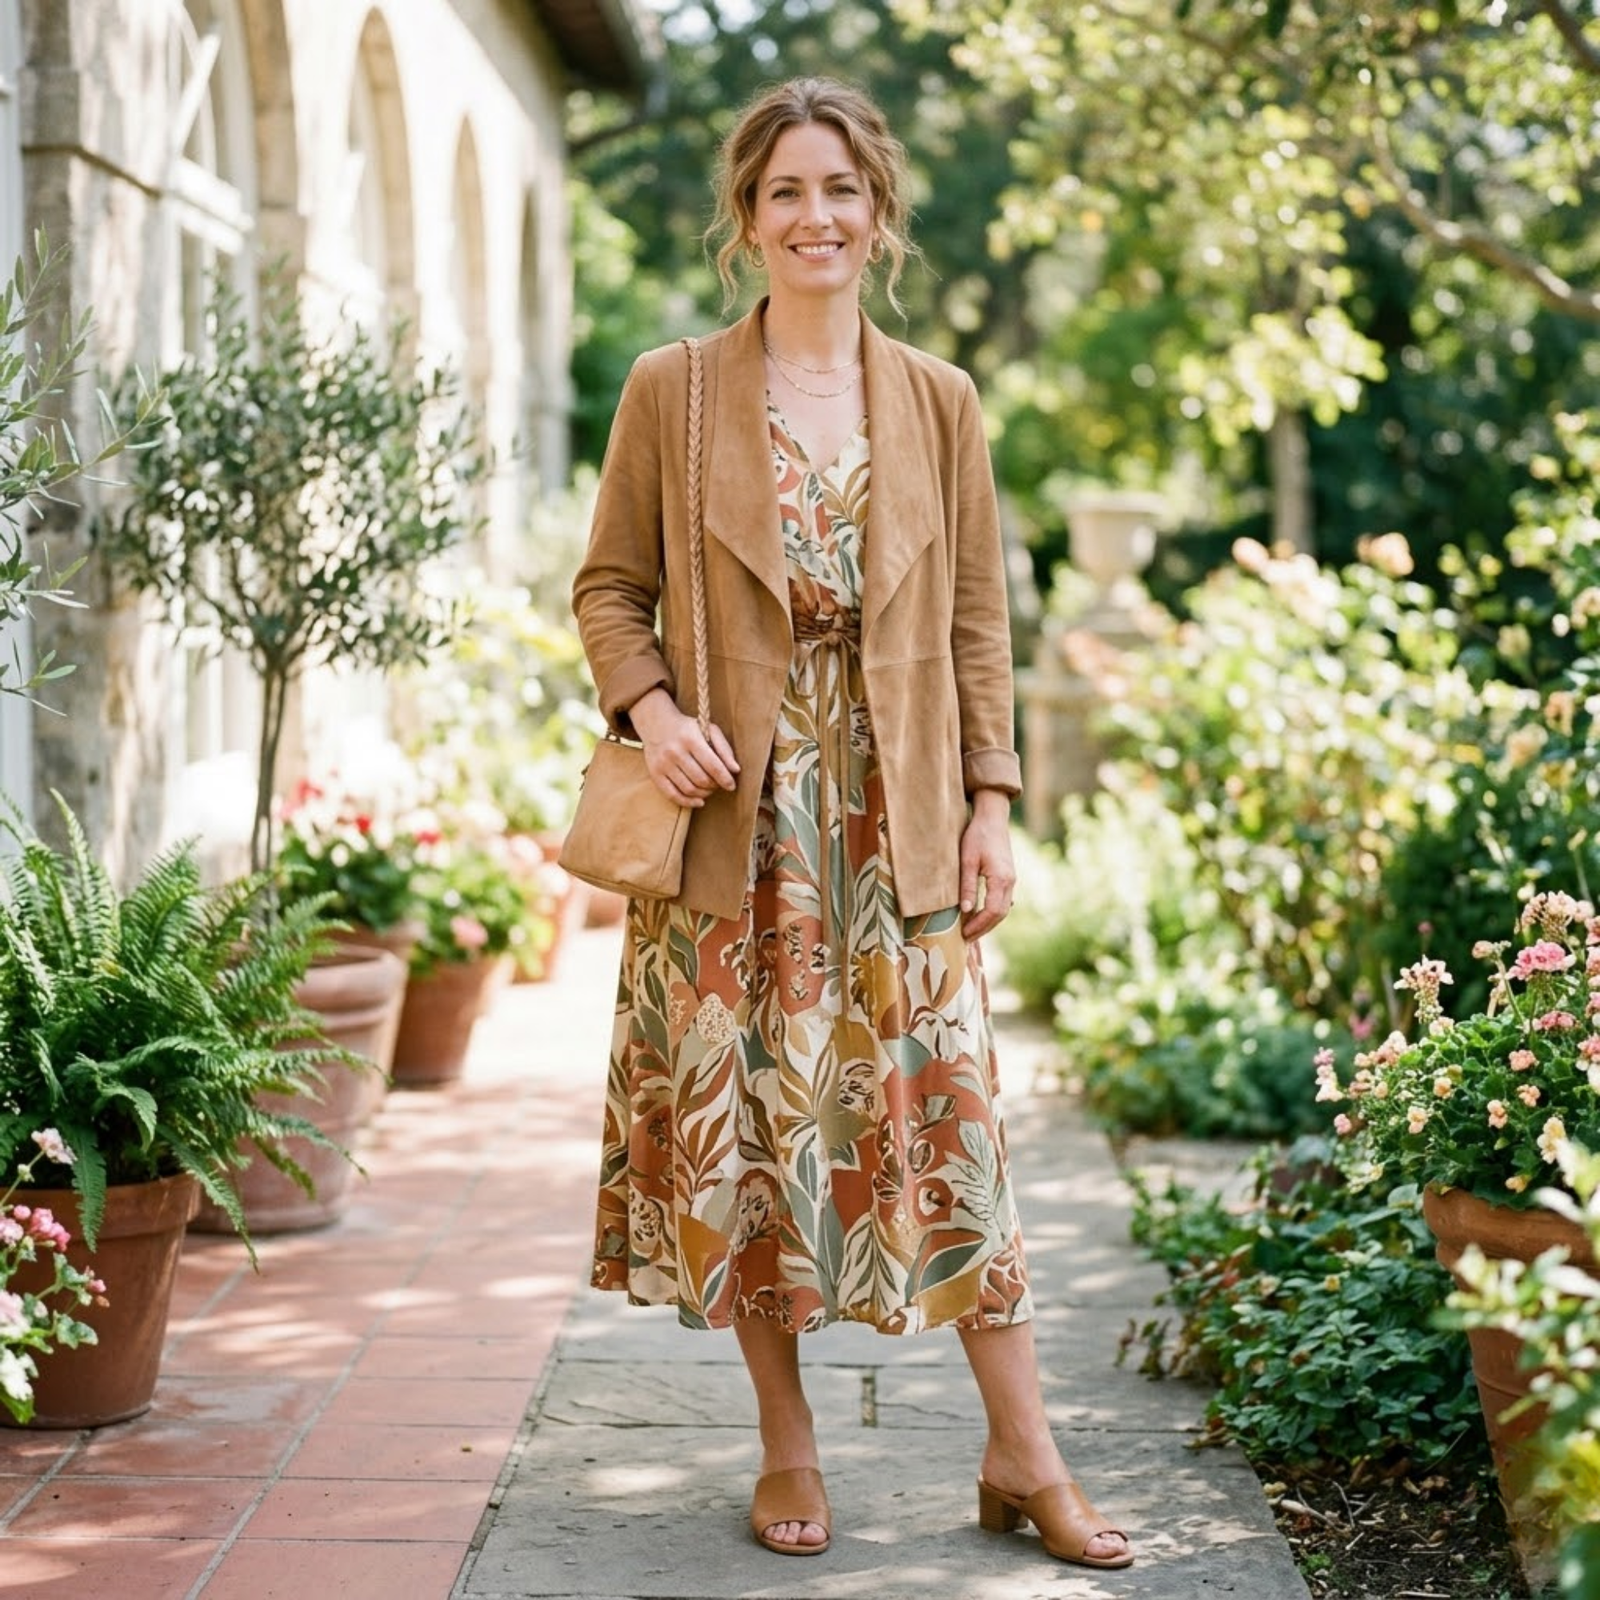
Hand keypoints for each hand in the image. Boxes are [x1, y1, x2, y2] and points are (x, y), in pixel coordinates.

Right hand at [629, 688, 739, 806]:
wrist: (656, 723)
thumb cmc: (688, 729)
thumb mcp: (709, 730)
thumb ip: (724, 749)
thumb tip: (735, 770)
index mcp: (691, 739)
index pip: (712, 765)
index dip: (725, 779)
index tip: (731, 786)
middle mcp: (675, 751)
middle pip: (701, 779)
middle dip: (714, 786)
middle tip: (719, 784)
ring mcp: (663, 764)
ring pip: (689, 789)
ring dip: (704, 794)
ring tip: (709, 789)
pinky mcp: (655, 773)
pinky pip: (673, 795)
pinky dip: (688, 802)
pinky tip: (699, 801)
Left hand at [959, 790, 1014, 939]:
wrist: (992, 818)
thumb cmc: (977, 836)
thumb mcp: (967, 860)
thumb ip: (967, 886)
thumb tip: (966, 910)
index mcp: (1001, 879)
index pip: (992, 911)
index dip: (978, 925)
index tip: (964, 934)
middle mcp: (1010, 882)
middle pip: (1000, 914)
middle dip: (983, 928)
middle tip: (966, 939)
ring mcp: (1011, 879)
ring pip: (1003, 909)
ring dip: (988, 922)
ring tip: (971, 931)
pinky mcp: (1008, 876)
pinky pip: (1002, 900)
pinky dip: (992, 912)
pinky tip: (980, 916)